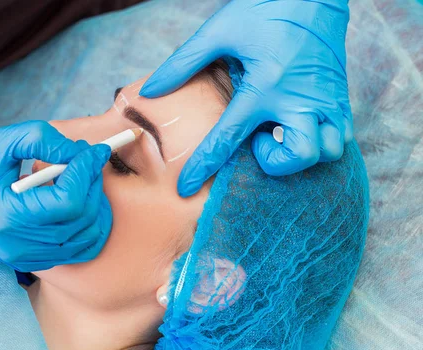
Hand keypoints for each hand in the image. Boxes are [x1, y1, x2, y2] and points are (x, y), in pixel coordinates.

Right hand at [0, 120, 111, 270]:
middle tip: (89, 161)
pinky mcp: (35, 263)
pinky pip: (80, 250)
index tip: (95, 151)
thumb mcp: (1, 143)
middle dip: (93, 184)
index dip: (86, 173)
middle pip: (81, 218)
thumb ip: (41, 139)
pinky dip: (91, 225)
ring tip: (82, 180)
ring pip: (87, 236)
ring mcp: (28, 258)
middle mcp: (18, 244)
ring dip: (95, 204)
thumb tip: (80, 152)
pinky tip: (81, 203)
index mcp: (5, 215)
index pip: (66, 201)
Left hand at [140, 0, 352, 195]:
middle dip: (275, 163)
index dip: (203, 167)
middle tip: (260, 140)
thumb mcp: (218, 32)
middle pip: (299, 157)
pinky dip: (322, 141)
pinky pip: (342, 136)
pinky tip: (299, 125)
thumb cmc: (264, 9)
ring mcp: (326, 99)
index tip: (186, 188)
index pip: (228, 139)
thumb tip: (150, 90)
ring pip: (327, 151)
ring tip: (280, 132)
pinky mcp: (340, 96)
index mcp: (265, 85)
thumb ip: (182, 63)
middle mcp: (300, 98)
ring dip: (302, 153)